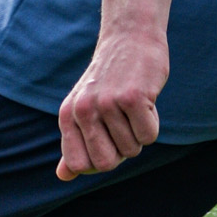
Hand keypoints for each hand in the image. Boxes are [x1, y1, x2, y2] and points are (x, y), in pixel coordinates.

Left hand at [56, 25, 167, 179]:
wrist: (130, 39)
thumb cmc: (108, 81)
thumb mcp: (83, 109)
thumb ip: (75, 143)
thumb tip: (63, 177)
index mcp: (67, 115)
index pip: (78, 165)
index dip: (99, 161)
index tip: (107, 141)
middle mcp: (82, 110)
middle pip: (106, 164)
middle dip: (121, 152)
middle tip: (123, 126)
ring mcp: (106, 104)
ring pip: (132, 150)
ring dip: (139, 133)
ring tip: (132, 106)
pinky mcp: (132, 98)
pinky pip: (149, 136)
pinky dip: (153, 123)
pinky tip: (145, 100)